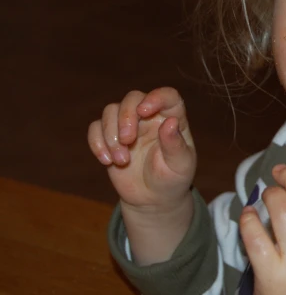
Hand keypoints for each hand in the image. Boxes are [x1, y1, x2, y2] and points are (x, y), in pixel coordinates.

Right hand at [87, 87, 195, 214]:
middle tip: (128, 141)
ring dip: (111, 135)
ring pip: (110, 110)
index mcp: (172, 118)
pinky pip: (95, 127)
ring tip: (121, 160)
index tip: (144, 111)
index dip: (156, 97)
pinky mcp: (110, 137)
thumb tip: (171, 122)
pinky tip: (106, 161)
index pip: (167, 96)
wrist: (153, 198)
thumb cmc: (172, 179)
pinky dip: (96, 142)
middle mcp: (150, 117)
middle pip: (132, 98)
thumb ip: (175, 145)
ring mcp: (128, 126)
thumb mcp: (180, 165)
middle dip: (126, 117)